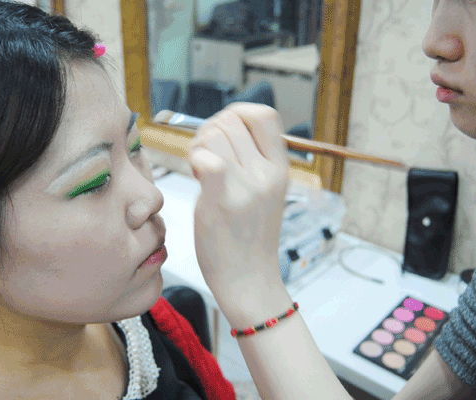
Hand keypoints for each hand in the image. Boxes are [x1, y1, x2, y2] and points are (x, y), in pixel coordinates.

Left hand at [188, 103, 289, 310]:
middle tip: (205, 157)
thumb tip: (223, 128)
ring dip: (198, 146)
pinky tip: (197, 177)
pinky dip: (195, 160)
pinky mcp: (222, 200)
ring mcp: (247, 186)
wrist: (248, 280)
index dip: (237, 113)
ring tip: (200, 170)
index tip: (223, 132)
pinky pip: (205, 158)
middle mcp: (267, 173)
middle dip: (210, 131)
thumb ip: (251, 161)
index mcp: (281, 168)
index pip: (264, 114)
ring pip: (214, 135)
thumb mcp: (264, 193)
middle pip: (231, 121)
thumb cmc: (248, 237)